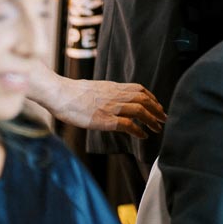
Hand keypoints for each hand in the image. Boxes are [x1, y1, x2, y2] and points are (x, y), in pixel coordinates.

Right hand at [29, 69, 165, 138]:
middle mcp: (115, 95)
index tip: (156, 105)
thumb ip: (106, 93)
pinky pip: (127, 124)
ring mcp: (110, 106)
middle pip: (143, 98)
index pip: (139, 88)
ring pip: (139, 110)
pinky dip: (138, 130)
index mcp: (112, 87)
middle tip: (163, 118)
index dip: (151, 97)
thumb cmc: (71, 93)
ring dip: (151, 119)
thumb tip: (110, 98)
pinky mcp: (104, 119)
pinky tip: (142, 136)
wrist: (59, 94)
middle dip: (156, 109)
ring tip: (157, 128)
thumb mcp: (94, 88)